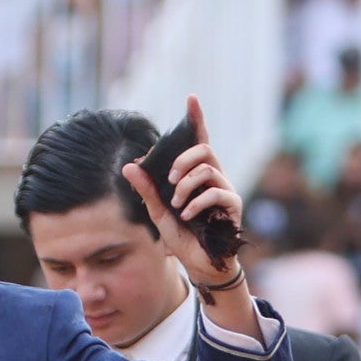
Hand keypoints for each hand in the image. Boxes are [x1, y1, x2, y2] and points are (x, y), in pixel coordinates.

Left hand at [119, 97, 244, 285]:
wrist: (199, 262)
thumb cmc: (182, 234)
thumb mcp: (158, 210)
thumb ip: (146, 189)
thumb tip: (128, 166)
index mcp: (197, 173)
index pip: (199, 139)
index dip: (196, 118)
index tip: (191, 98)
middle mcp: (214, 176)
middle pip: (203, 148)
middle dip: (182, 159)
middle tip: (169, 180)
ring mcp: (225, 189)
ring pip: (207, 169)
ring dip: (185, 186)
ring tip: (177, 204)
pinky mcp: (233, 205)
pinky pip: (214, 192)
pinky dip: (196, 203)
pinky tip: (187, 216)